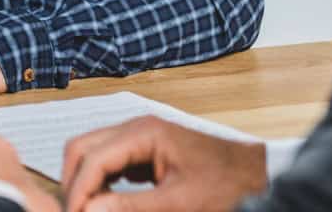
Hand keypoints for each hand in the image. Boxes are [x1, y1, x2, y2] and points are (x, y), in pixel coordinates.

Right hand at [60, 116, 266, 211]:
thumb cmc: (227, 185)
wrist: (258, 176)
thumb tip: (89, 211)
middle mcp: (137, 128)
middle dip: (73, 181)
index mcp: (144, 133)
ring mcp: (140, 137)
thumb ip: (130, 207)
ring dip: (85, 181)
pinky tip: (107, 203)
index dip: (77, 190)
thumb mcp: (178, 203)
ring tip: (88, 210)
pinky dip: (100, 181)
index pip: (92, 157)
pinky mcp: (146, 150)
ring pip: (93, 153)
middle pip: (83, 148)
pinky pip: (110, 161)